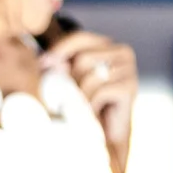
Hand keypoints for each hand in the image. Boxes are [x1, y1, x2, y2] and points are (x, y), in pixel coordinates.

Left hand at [53, 28, 138, 172]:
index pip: (80, 37)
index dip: (59, 50)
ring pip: (89, 76)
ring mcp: (129, 69)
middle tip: (73, 96)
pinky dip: (90, 105)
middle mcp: (123, 52)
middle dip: (71, 80)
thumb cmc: (85, 104)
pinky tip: (94, 111)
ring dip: (80, 96)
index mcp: (108, 45)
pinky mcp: (130, 87)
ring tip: (84, 105)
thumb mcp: (69, 79)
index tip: (42, 64)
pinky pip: (99, 92)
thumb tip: (46, 60)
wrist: (106, 135)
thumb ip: (59, 65)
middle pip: (82, 59)